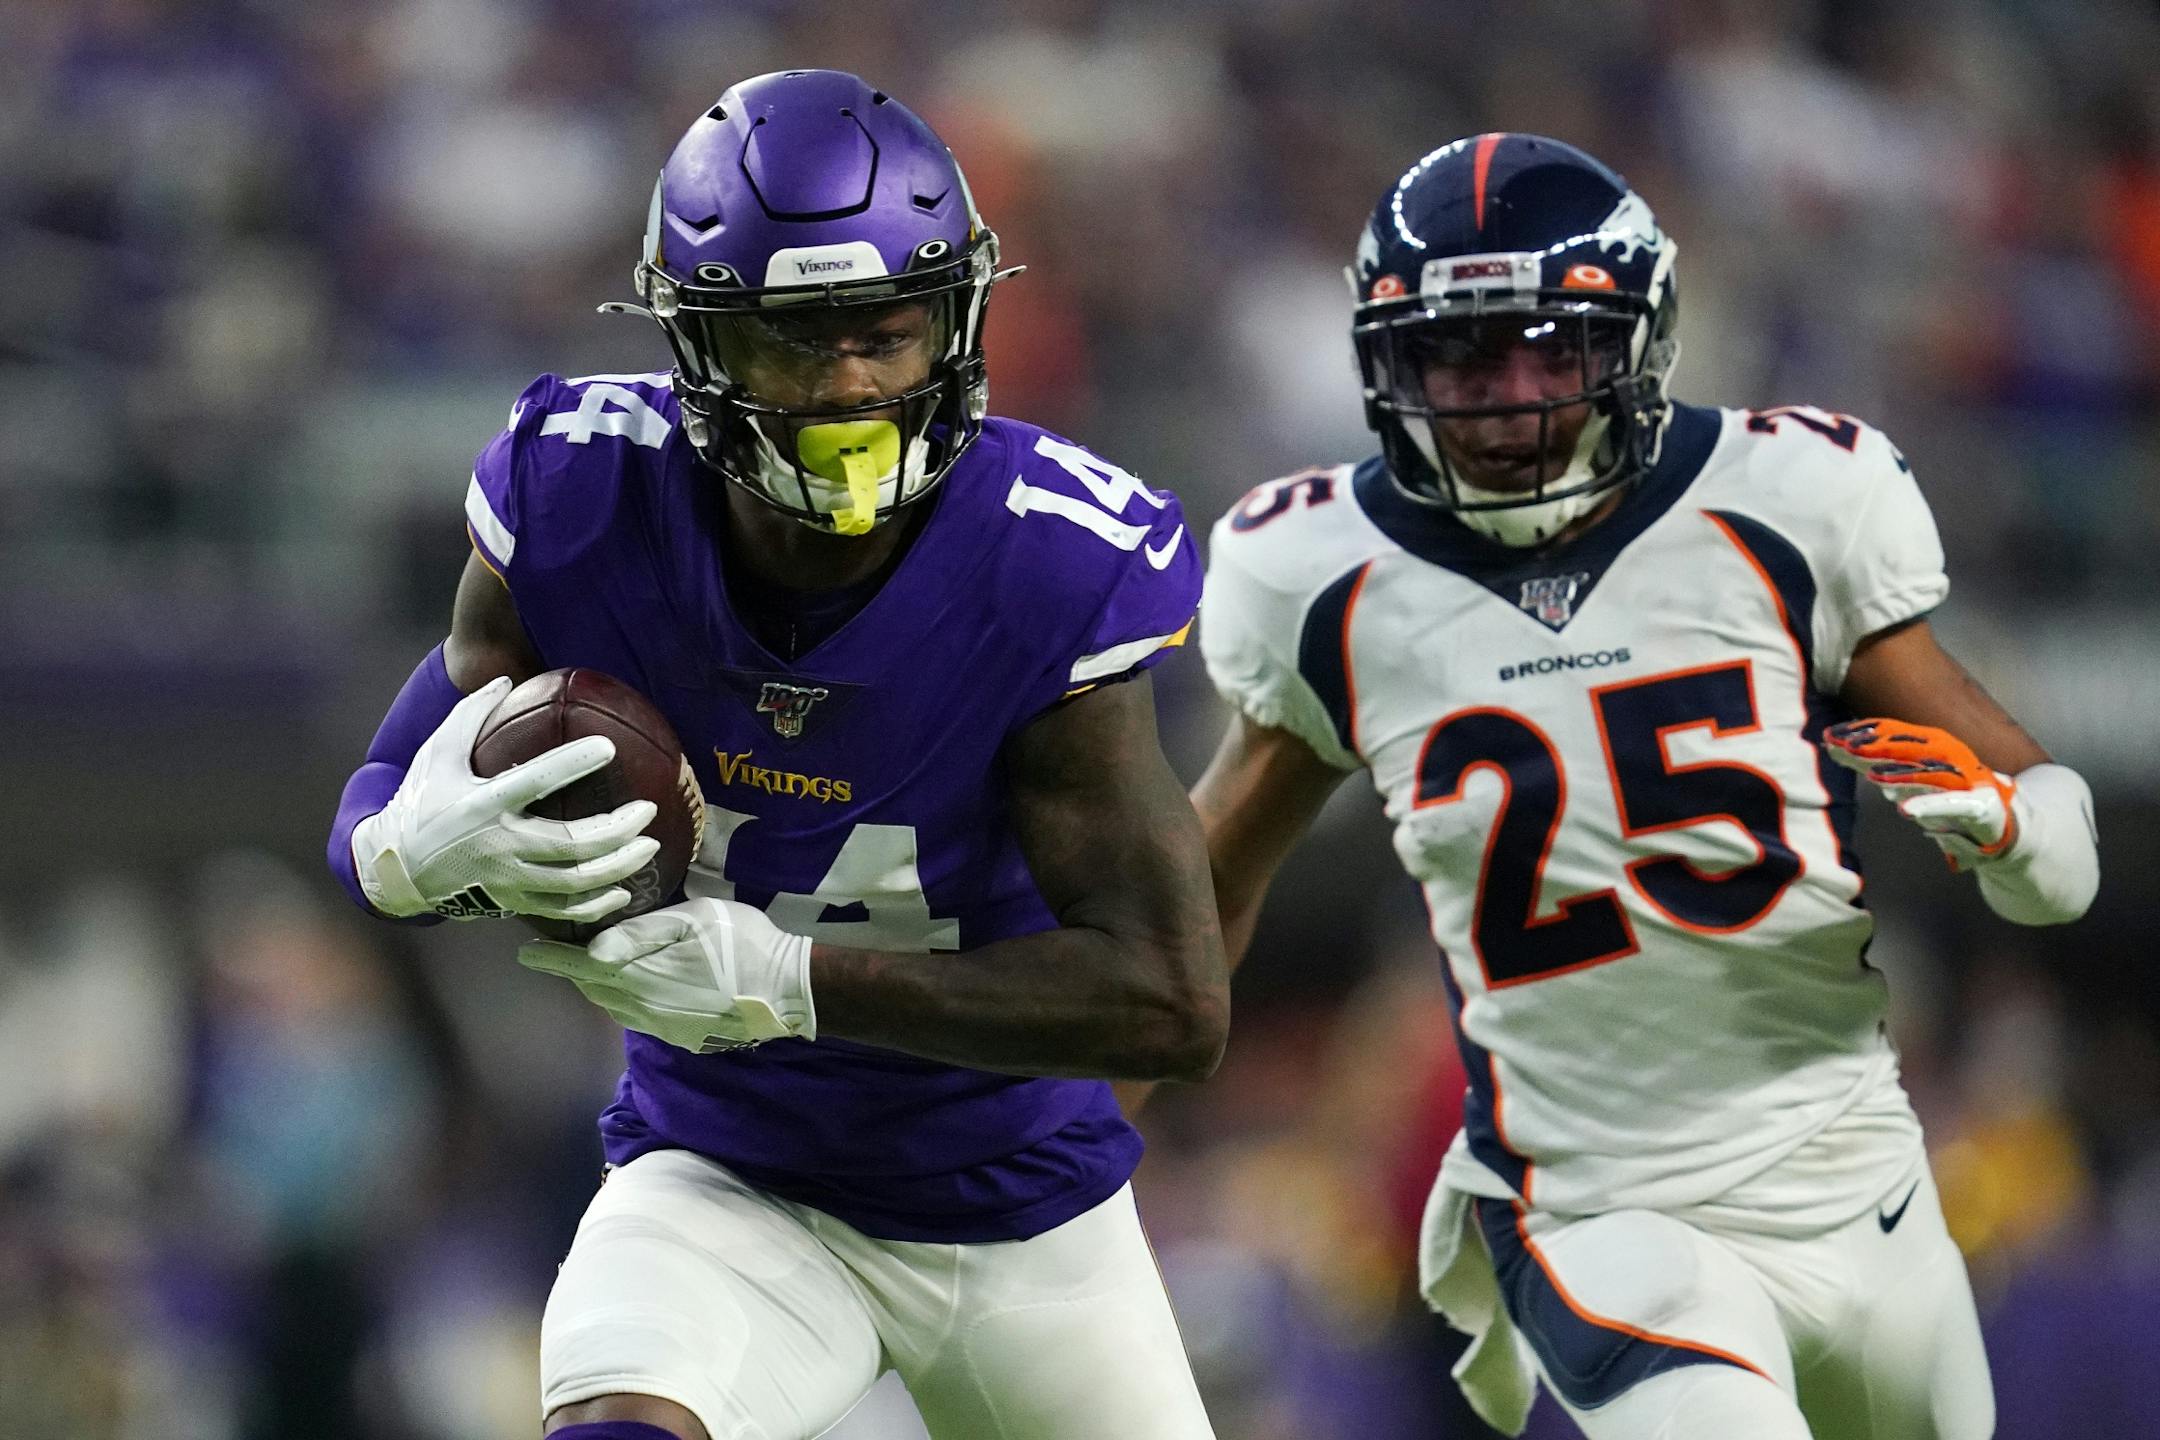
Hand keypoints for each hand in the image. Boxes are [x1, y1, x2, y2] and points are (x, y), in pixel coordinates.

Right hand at [351, 676, 660, 920]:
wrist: (396, 868)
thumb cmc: (423, 801)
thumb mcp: (437, 752)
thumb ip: (470, 715)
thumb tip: (506, 678)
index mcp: (483, 804)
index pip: (534, 781)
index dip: (573, 764)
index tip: (609, 748)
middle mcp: (498, 845)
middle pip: (571, 843)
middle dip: (617, 829)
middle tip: (647, 809)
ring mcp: (507, 880)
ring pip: (574, 882)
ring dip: (618, 866)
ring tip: (649, 845)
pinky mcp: (511, 903)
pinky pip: (562, 911)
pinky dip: (596, 904)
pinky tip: (622, 889)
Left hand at [517, 898, 815, 1051]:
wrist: (788, 991)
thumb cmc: (742, 943)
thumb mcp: (693, 921)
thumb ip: (642, 933)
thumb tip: (595, 949)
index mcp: (641, 976)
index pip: (582, 967)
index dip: (552, 959)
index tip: (526, 952)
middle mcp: (644, 1009)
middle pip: (596, 990)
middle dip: (576, 971)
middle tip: (564, 949)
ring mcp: (664, 1028)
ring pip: (616, 1007)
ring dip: (601, 987)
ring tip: (597, 967)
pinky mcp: (683, 1037)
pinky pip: (640, 1019)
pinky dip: (628, 1001)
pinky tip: (640, 986)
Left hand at [1823, 718, 2017, 866]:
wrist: (1996, 822)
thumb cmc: (1943, 796)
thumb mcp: (1902, 777)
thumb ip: (1872, 763)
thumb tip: (1833, 745)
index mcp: (1929, 746)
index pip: (1891, 734)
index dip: (1861, 732)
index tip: (1829, 734)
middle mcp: (1946, 756)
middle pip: (1906, 748)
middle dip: (1874, 745)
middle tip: (1842, 745)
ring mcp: (1963, 779)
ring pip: (1928, 773)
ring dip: (1900, 774)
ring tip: (1873, 777)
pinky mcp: (1977, 804)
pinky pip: (1949, 804)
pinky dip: (1928, 806)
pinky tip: (1906, 811)